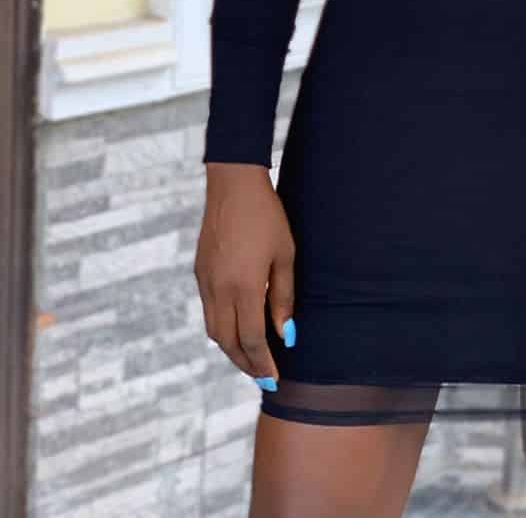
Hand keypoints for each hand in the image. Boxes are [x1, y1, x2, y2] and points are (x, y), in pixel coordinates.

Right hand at [194, 164, 295, 385]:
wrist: (233, 186)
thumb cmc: (267, 217)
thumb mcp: (285, 255)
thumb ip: (284, 298)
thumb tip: (285, 335)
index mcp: (244, 287)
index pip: (252, 339)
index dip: (263, 364)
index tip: (274, 379)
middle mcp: (220, 290)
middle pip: (229, 342)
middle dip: (246, 364)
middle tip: (263, 377)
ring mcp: (206, 282)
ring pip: (215, 331)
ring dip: (232, 349)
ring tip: (252, 358)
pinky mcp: (200, 273)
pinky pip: (209, 312)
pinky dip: (222, 328)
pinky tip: (237, 328)